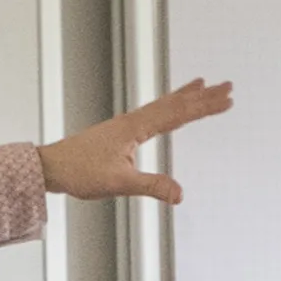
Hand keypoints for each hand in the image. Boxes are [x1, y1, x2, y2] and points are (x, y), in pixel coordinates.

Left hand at [41, 76, 233, 204]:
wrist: (52, 167)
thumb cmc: (80, 172)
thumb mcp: (118, 183)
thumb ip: (151, 186)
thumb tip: (180, 194)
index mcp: (135, 128)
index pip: (177, 114)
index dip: (204, 107)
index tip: (226, 100)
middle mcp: (133, 120)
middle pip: (174, 103)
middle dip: (203, 95)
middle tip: (228, 86)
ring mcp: (127, 124)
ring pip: (164, 104)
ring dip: (187, 96)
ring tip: (205, 85)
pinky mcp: (123, 130)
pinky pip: (153, 112)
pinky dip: (168, 104)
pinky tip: (172, 106)